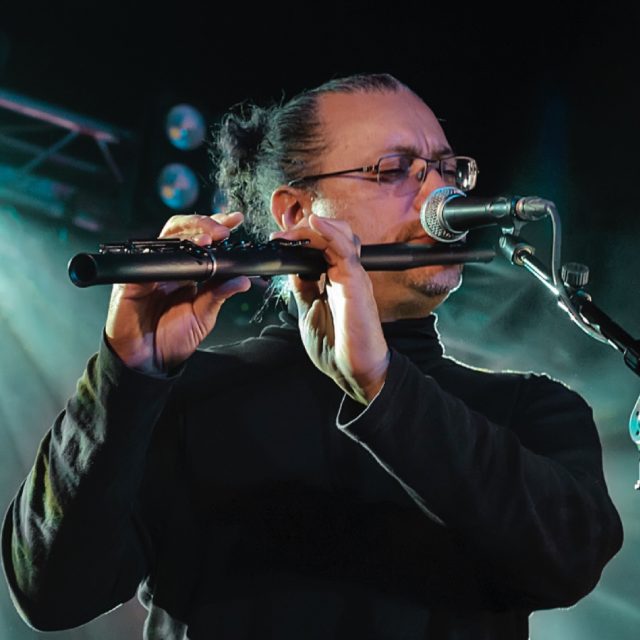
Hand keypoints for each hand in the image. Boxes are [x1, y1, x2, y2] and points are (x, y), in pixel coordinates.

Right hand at [105, 212, 250, 373]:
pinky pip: (144, 264)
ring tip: (207, 240)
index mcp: (185, 270)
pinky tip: (178, 260)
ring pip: (163, 240)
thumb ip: (220, 295)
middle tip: (222, 231)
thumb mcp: (204, 315)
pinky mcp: (130, 283)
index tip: (234, 220)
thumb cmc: (173, 337)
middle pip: (180, 230)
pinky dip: (161, 259)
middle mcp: (166, 266)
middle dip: (202, 224)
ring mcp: (148, 271)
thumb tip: (243, 279)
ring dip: (186, 235)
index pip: (199, 238)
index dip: (214, 225)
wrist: (150, 361)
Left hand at [272, 214, 389, 403]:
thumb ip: (303, 287)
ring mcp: (353, 276)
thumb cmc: (336, 345)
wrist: (353, 370)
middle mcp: (346, 273)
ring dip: (314, 228)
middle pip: (333, 235)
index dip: (300, 238)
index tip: (277, 241)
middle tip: (282, 237)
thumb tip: (292, 267)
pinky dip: (331, 233)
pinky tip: (316, 224)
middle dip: (305, 230)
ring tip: (291, 232)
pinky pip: (346, 250)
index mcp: (335, 279)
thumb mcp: (309, 310)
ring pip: (341, 235)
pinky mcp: (356, 282)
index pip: (321, 246)